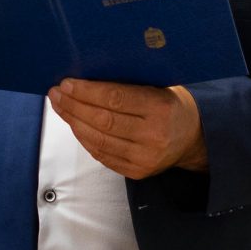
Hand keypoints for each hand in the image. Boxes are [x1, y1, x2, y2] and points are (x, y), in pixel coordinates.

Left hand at [47, 80, 206, 178]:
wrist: (193, 137)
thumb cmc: (171, 105)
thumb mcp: (158, 86)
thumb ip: (128, 84)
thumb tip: (85, 78)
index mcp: (160, 108)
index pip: (115, 98)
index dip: (86, 91)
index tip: (67, 84)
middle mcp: (154, 135)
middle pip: (103, 120)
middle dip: (74, 106)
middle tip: (57, 94)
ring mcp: (145, 157)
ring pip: (99, 140)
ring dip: (74, 123)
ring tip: (61, 107)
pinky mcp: (138, 171)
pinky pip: (102, 155)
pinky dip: (85, 139)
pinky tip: (75, 125)